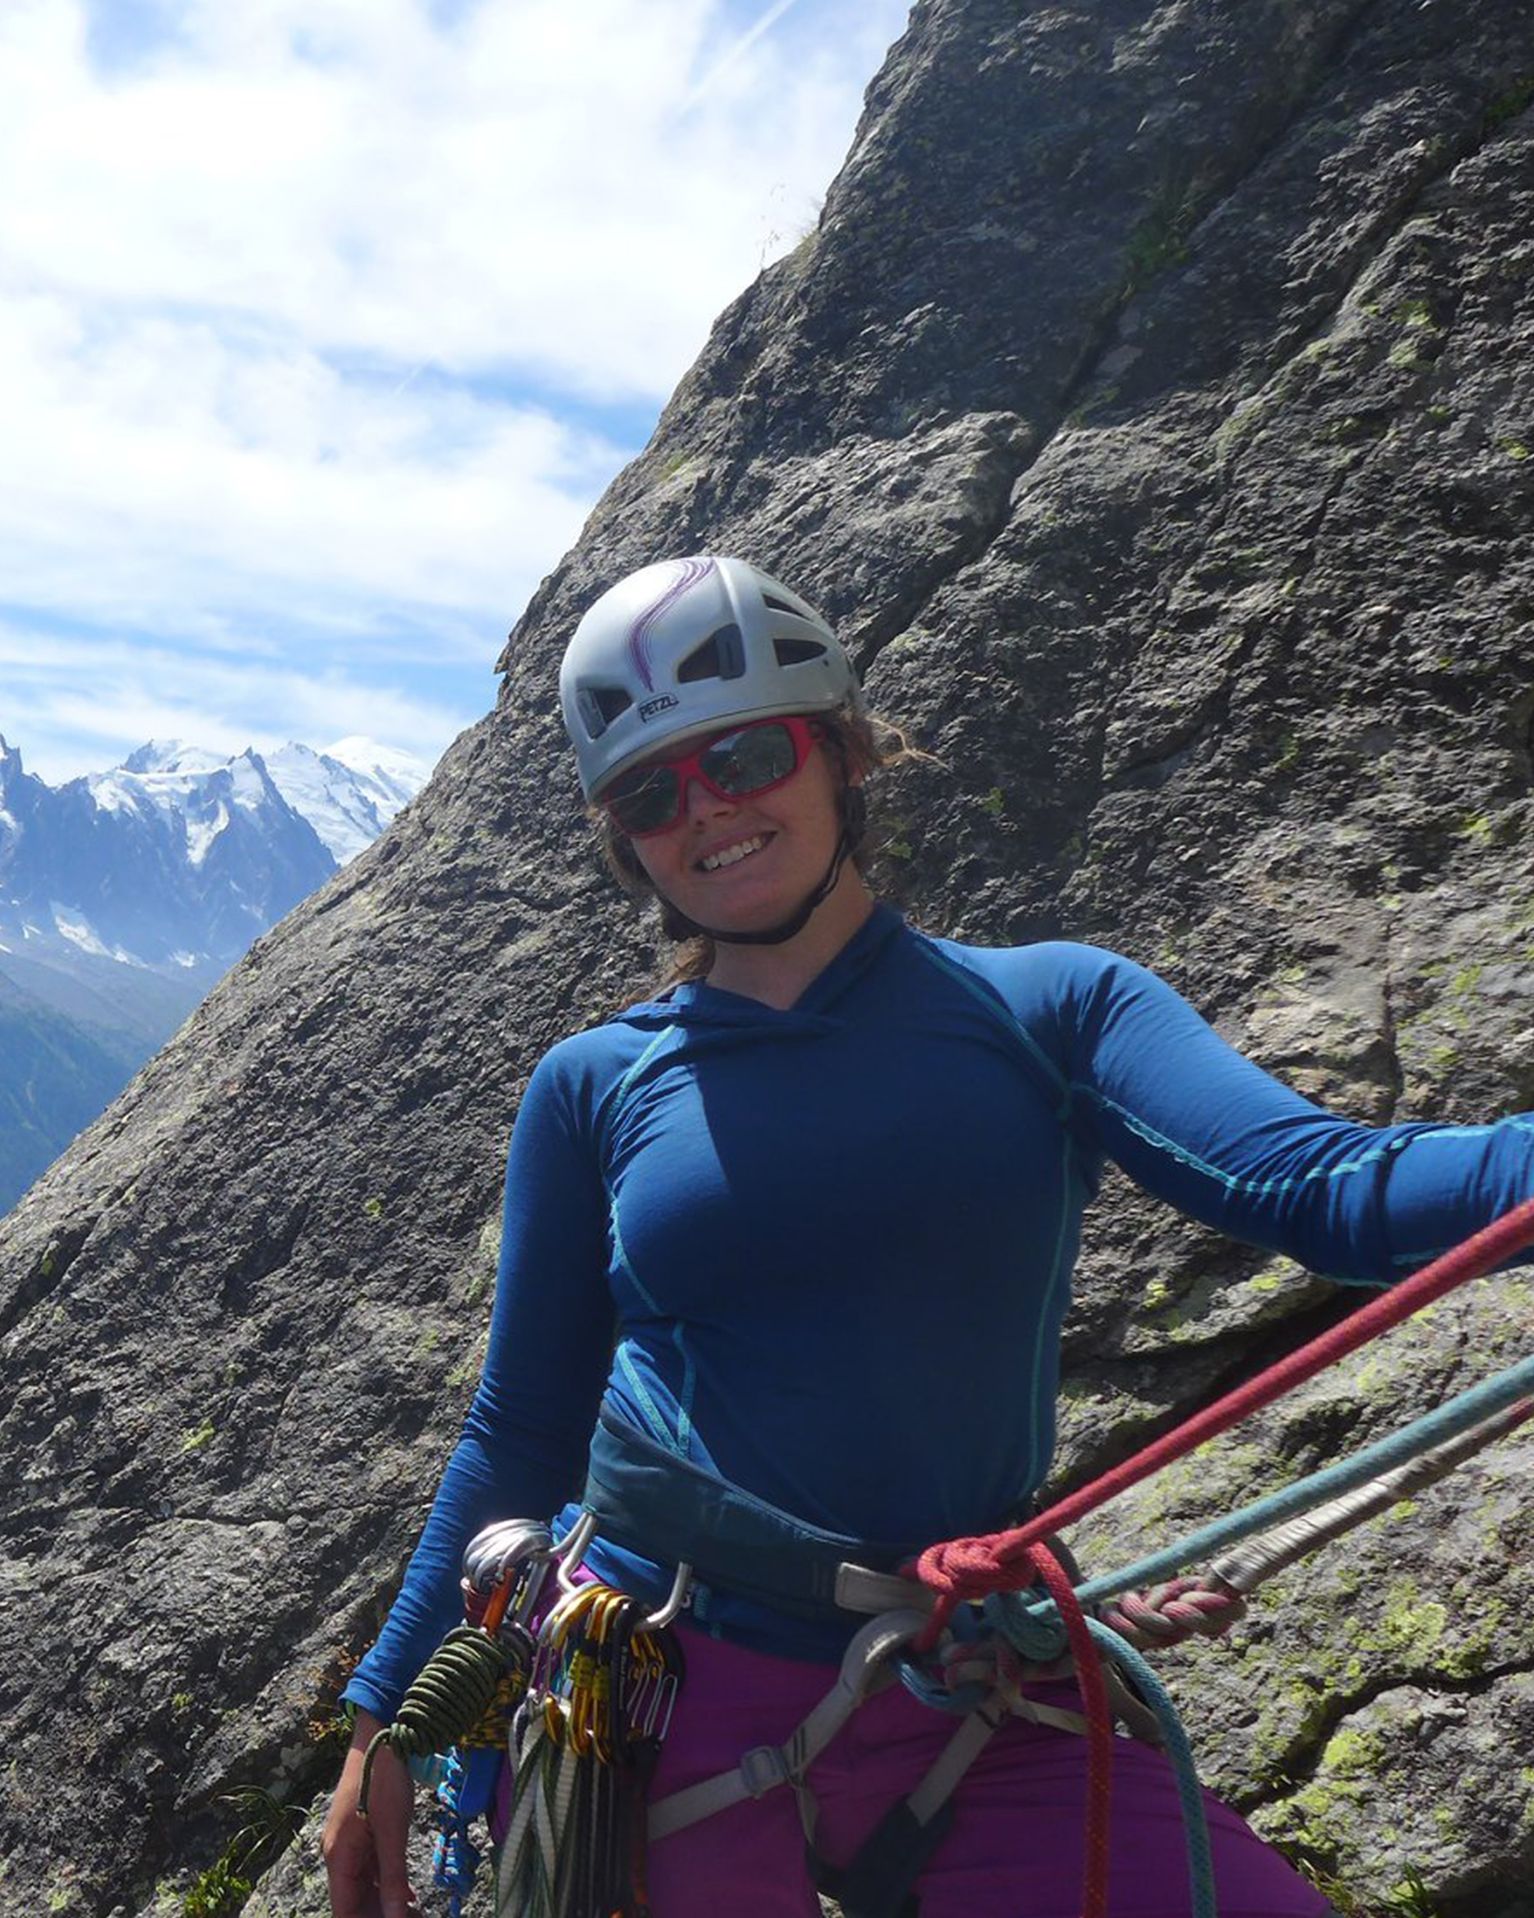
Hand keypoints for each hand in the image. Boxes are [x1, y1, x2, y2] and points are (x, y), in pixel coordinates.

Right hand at [322, 1711, 421, 1917]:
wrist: (379, 1734)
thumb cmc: (382, 1779)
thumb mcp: (392, 1830)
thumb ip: (393, 1877)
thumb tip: (395, 1917)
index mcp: (339, 1858)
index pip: (344, 1912)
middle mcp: (339, 1855)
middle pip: (354, 1901)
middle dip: (379, 1915)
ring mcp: (351, 1844)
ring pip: (364, 1887)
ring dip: (385, 1903)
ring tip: (414, 1913)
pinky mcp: (363, 1833)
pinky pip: (372, 1869)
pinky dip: (388, 1884)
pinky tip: (408, 1895)